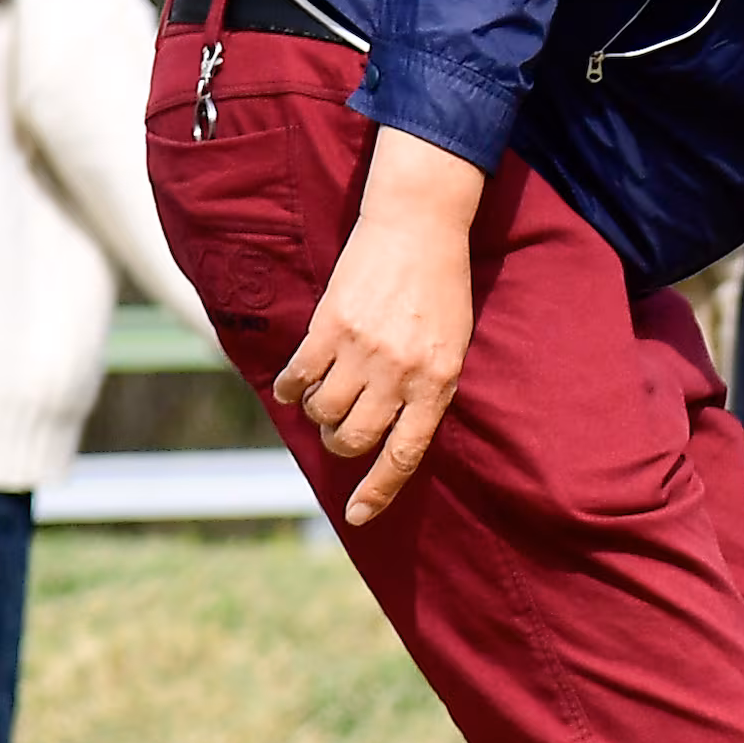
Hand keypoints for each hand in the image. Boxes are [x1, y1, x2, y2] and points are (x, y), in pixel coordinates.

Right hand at [278, 129, 482, 524]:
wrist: (419, 226)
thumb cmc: (440, 290)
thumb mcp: (451, 346)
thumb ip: (425, 390)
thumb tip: (390, 436)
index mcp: (438, 383)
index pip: (405, 455)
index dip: (379, 491)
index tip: (357, 516)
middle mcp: (400, 374)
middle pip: (354, 439)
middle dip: (342, 443)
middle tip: (341, 427)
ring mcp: (363, 351)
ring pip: (322, 413)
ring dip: (318, 414)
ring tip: (325, 395)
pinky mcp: (330, 327)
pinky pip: (299, 378)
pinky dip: (291, 389)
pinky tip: (293, 384)